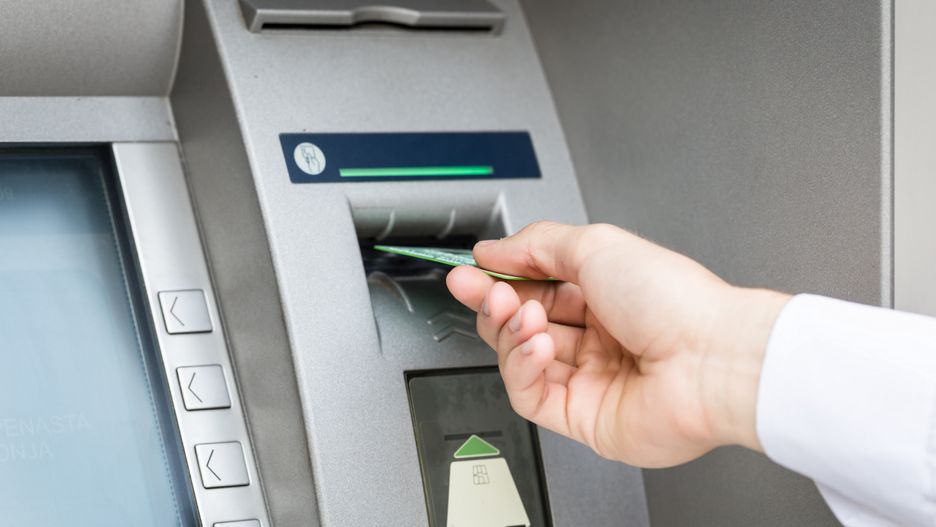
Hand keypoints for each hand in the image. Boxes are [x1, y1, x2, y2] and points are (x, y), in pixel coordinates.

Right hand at [446, 222, 789, 466]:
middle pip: (521, 323)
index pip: (534, 287)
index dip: (497, 278)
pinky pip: (530, 395)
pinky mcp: (583, 417)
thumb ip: (537, 245)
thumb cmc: (674, 301)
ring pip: (521, 358)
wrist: (712, 360)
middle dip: (495, 303)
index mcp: (605, 295)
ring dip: (511, 332)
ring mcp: (590, 379)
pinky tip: (535, 345)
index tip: (469, 270)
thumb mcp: (597, 246)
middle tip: (482, 290)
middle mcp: (597, 338)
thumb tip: (494, 250)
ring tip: (525, 315)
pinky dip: (521, 367)